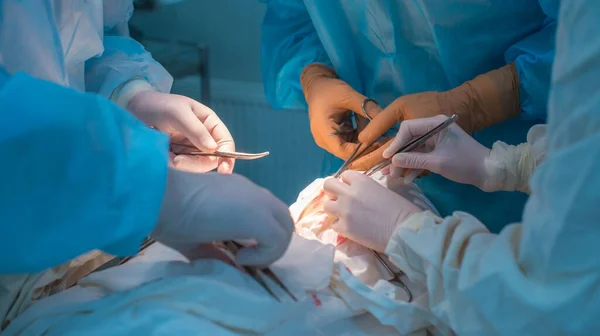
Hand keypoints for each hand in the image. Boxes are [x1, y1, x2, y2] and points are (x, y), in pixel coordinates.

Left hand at [122, 82, 234, 173]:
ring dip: (182, 165)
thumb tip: (213, 148)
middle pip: (211, 159)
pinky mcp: (176, 158)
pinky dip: (171, 165)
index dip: (228, 157)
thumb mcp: (178, 112)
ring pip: (195, 166)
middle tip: (176, 161)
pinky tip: (162, 156)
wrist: (132, 110)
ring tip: (165, 155)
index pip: (225, 143)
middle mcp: (202, 138)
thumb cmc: (158, 105)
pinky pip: (180, 168)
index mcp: (209, 124)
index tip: (223, 170)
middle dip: (195, 163)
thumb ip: (196, 129)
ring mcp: (189, 149)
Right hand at [152, 169, 293, 265]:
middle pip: (283, 218)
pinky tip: (240, 259)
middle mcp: (253, 193)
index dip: (260, 235)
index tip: (240, 252)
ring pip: (286, 227)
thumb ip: (215, 251)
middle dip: (272, 243)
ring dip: (270, 248)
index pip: (267, 212)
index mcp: (239, 192)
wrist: (160, 198)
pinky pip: (278, 240)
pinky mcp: (259, 216)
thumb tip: (229, 267)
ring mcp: (258, 202)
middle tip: (247, 258)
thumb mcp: (195, 237)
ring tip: (244, 259)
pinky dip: (264, 255)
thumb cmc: (168, 212)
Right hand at [301, 63, 382, 161]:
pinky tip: (372, 130)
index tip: (380, 143)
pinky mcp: (334, 137)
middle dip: (367, 149)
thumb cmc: (330, 90)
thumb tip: (388, 121)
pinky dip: (361, 137)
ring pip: (350, 149)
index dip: (363, 151)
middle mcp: (325, 141)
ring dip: (365, 143)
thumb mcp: (350, 96)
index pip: (344, 151)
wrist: (317, 85)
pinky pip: (349, 143)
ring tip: (380, 134)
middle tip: (385, 142)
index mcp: (324, 132)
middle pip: (348, 154)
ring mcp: (329, 140)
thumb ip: (368, 109)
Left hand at [322, 171, 434, 252]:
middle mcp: (349, 193)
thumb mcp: (382, 190)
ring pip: (327, 205)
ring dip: (335, 209)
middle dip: (333, 192)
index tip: (352, 189)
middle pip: (328, 185)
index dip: (347, 182)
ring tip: (345, 215)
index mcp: (361, 181)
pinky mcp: (343, 228)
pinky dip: (340, 226)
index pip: (344, 175)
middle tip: (341, 200)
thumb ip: (366, 189)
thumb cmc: (401, 209)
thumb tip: (359, 194)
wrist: (403, 231)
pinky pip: (333, 224)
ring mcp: (344, 211)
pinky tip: (350, 228)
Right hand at [354, 64, 519, 168]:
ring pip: (412, 151)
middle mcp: (433, 129)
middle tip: (386, 171)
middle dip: (397, 157)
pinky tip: (403, 178)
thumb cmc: (466, 163)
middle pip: (408, 140)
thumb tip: (393, 160)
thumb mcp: (438, 162)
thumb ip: (414, 160)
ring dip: (402, 164)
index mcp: (435, 123)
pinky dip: (412, 167)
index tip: (388, 158)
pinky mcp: (437, 151)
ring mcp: (435, 141)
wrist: (491, 172)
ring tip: (391, 177)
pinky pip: (420, 157)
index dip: (395, 143)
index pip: (407, 128)